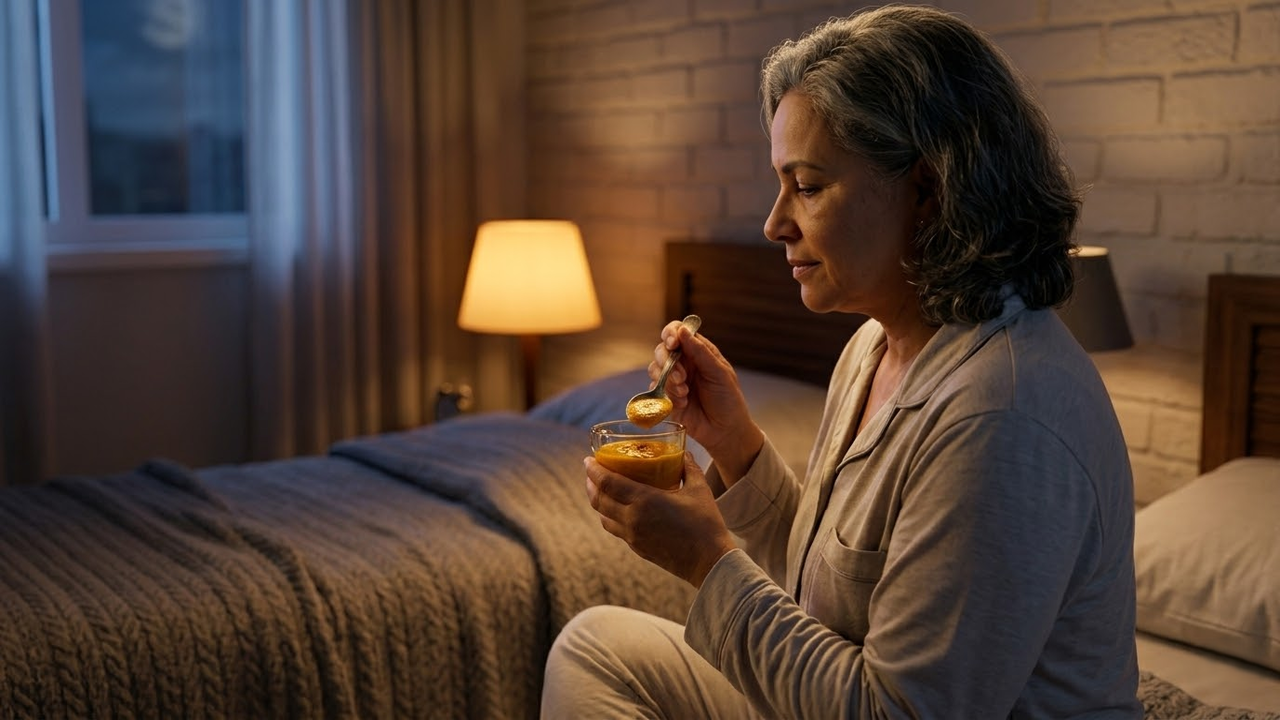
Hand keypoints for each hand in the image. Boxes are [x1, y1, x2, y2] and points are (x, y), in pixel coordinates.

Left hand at [585, 452, 736, 587]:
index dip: (594, 470)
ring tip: (600, 489)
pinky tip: (616, 509)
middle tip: (591, 470)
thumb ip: (689, 468)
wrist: (709, 561)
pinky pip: (615, 529)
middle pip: (599, 500)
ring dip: (597, 501)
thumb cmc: (706, 524)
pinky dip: (609, 516)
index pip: (608, 482)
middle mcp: (632, 519)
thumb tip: (684, 453)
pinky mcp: (637, 548)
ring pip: (603, 516)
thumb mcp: (699, 489)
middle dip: (591, 483)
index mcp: (644, 501)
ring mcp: (633, 536)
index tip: (588, 459)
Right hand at [650, 321, 764, 482]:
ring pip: (655, 369)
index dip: (671, 334)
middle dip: (667, 361)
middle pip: (662, 350)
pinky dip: (667, 395)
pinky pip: (655, 389)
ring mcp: (673, 380)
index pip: (678, 332)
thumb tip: (683, 331)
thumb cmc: (728, 400)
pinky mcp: (666, 397)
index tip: (672, 343)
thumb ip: (700, 352)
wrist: (725, 431)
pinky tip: (683, 403)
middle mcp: (684, 363)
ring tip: (684, 392)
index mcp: (698, 352)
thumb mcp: (719, 373)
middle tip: (681, 376)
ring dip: (668, 380)